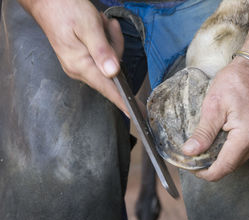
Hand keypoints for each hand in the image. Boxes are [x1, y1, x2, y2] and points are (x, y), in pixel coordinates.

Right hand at [24, 0, 128, 114]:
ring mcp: (80, 65)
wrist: (47, 1)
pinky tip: (99, 27)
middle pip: (112, 71)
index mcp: (80, 65)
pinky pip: (102, 55)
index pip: (107, 89)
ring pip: (109, 61)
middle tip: (107, 27)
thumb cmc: (65, 9)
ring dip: (110, 40)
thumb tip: (113, 73)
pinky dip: (105, 40)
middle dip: (115, 47)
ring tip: (100, 24)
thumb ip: (102, 50)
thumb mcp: (88, 26)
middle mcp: (79, 70)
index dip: (123, 101)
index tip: (135, 114)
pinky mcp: (82, 59)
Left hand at [182, 57, 248, 180]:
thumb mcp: (213, 106)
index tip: (193, 169)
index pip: (225, 166)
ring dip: (221, 157)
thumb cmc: (234, 82)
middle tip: (195, 157)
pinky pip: (244, 149)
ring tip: (205, 148)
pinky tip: (219, 140)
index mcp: (248, 134)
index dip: (208, 172)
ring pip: (238, 158)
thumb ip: (203, 133)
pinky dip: (230, 149)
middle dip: (212, 165)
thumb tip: (190, 152)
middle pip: (233, 164)